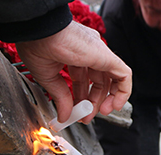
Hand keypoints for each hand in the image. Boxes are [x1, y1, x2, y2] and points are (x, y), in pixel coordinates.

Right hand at [16, 21, 131, 122]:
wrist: (39, 32)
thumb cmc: (37, 44)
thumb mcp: (49, 78)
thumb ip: (61, 98)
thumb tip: (64, 115)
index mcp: (74, 54)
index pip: (83, 79)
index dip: (82, 98)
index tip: (76, 112)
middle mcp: (89, 52)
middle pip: (99, 81)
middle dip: (94, 102)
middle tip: (86, 116)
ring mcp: (99, 54)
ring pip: (113, 79)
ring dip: (108, 99)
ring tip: (100, 113)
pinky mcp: (107, 57)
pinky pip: (124, 76)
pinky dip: (123, 92)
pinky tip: (115, 105)